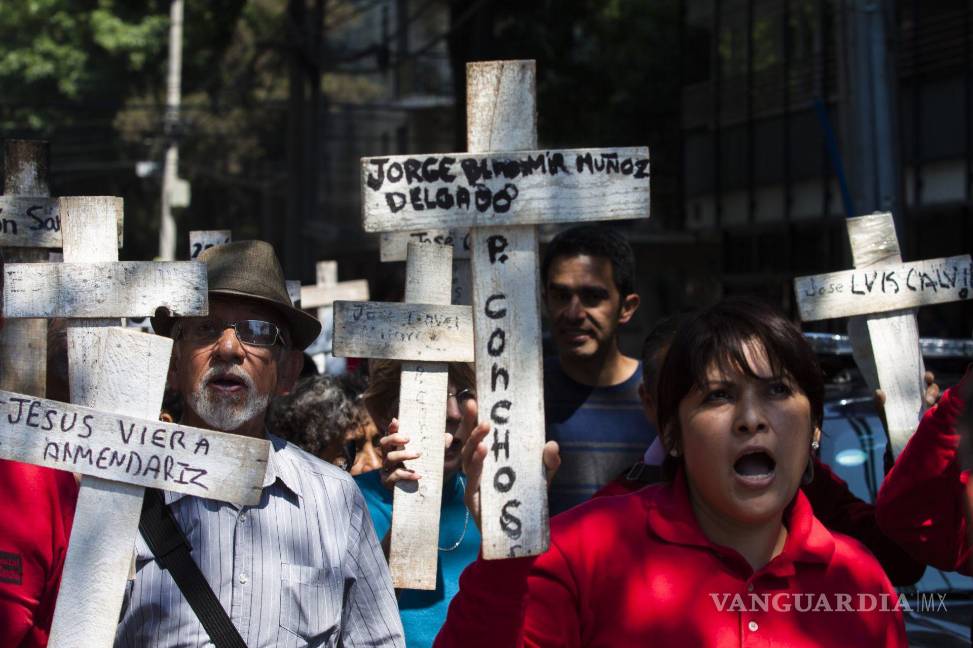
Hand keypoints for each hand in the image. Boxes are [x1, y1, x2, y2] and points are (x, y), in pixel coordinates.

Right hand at [377, 417, 456, 490]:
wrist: (417, 492)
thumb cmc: (421, 469)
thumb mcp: (430, 456)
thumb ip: (437, 446)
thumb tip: (448, 436)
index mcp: (395, 447)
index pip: (390, 434)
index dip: (391, 427)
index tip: (397, 421)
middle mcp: (388, 455)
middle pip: (384, 443)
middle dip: (394, 438)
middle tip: (408, 438)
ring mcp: (386, 469)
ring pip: (389, 458)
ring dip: (404, 454)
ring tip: (418, 454)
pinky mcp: (387, 481)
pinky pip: (395, 475)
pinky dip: (407, 474)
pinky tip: (418, 475)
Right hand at [460, 398, 560, 530]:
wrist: (523, 532)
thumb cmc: (526, 500)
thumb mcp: (542, 477)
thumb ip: (549, 462)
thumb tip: (551, 444)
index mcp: (490, 460)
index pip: (479, 435)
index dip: (473, 418)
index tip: (474, 399)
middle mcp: (478, 470)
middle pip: (469, 443)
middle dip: (470, 424)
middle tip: (474, 405)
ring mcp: (474, 484)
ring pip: (468, 459)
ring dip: (474, 441)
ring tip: (484, 428)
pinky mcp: (473, 499)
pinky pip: (473, 479)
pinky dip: (477, 464)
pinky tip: (482, 451)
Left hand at [874, 371, 939, 436]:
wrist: (896, 440)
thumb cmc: (890, 421)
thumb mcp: (883, 412)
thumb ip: (879, 403)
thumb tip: (878, 391)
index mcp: (912, 393)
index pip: (921, 381)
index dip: (927, 377)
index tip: (926, 376)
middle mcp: (923, 398)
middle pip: (933, 388)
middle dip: (932, 387)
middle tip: (928, 391)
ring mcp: (930, 409)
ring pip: (939, 398)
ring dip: (934, 397)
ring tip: (928, 402)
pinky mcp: (936, 419)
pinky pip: (943, 412)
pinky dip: (941, 409)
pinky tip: (935, 409)